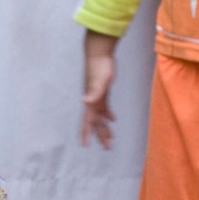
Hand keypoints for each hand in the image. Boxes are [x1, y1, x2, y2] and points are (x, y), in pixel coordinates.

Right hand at [81, 31, 116, 147]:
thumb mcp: (99, 80)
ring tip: (111, 139)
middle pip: (95, 122)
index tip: (85, 145)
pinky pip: (105, 107)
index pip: (87, 120)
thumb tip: (85, 101)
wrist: (99, 52)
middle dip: (101, 135)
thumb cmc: (99, 65)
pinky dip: (108, 114)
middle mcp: (92, 101)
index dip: (85, 133)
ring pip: (100, 116)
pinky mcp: (103, 92)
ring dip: (105, 127)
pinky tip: (113, 119)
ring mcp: (97, 96)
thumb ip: (93, 91)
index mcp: (90, 101)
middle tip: (108, 147)